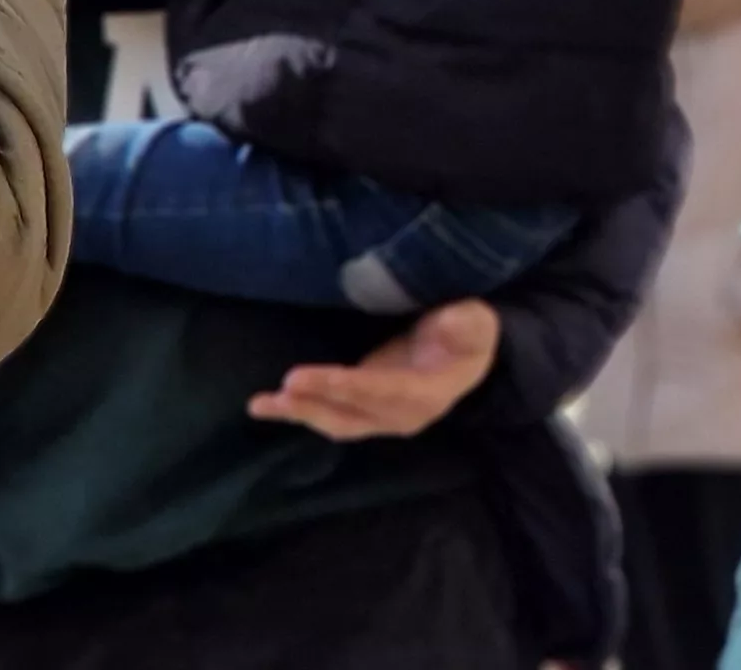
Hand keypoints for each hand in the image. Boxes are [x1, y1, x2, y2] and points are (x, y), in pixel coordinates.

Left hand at [247, 299, 499, 440]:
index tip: (325, 378)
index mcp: (430, 394)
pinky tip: (265, 406)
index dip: (356, 387)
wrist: (461, 357)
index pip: (389, 392)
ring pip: (335, 420)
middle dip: (319, 401)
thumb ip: (466, 324)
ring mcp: (377, 418)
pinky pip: (325, 415)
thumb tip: (451, 320)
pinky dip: (295, 412)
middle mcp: (401, 416)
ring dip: (301, 412)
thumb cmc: (467, 335)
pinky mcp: (358, 411)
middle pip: (355, 413)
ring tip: (265, 403)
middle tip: (287, 385)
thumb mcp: (475, 323)